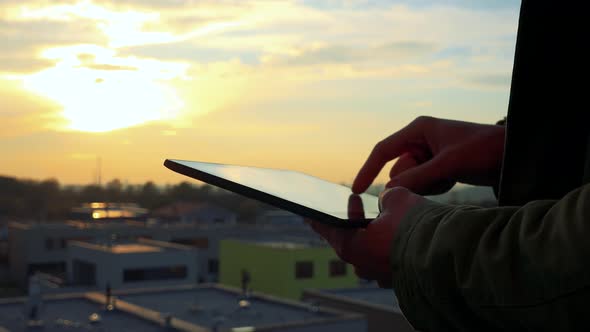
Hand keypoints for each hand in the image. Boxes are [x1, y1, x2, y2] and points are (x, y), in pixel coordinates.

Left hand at [308, 187, 424, 287]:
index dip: (320, 219)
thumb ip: (386, 197)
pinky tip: (397, 239)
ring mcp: (382, 276)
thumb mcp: (397, 198)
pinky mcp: (401, 281)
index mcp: (352, 246)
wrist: (447, 253)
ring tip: (377, 224)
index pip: (329, 230)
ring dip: (371, 240)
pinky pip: (388, 263)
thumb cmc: (416, 226)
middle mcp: (364, 266)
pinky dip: (389, 250)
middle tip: (349, 215)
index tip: (310, 214)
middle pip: (349, 245)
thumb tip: (386, 201)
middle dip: (350, 228)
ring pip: (369, 256)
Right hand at [352, 116, 504, 194]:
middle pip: (399, 170)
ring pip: (412, 180)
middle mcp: (420, 140)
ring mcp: (429, 154)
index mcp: (418, 129)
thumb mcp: (449, 164)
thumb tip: (388, 191)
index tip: (357, 191)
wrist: (513, 155)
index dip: (368, 170)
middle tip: (439, 179)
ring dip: (427, 185)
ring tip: (451, 178)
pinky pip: (424, 184)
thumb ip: (418, 177)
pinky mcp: (438, 167)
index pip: (383, 151)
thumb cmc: (483, 150)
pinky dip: (436, 187)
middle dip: (414, 180)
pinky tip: (454, 180)